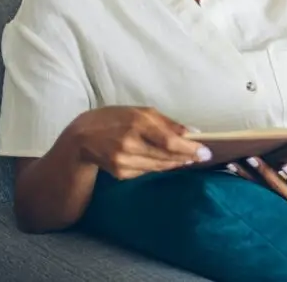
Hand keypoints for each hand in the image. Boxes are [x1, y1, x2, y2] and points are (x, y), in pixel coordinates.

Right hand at [68, 106, 210, 179]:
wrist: (81, 137)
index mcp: (136, 123)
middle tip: (201, 156)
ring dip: (176, 163)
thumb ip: (167, 122)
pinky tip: (165, 161)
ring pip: (159, 166)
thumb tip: (193, 133)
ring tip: (188, 158)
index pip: (169, 140)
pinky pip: (147, 171)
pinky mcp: (121, 173)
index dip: (189, 148)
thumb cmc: (115, 119)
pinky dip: (159, 166)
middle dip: (187, 157)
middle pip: (166, 156)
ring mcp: (124, 161)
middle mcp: (130, 143)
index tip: (205, 152)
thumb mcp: (140, 112)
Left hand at [226, 142, 286, 209]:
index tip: (285, 164)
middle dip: (263, 172)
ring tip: (231, 163)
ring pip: (262, 187)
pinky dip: (244, 177)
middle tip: (251, 158)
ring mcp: (282, 196)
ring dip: (246, 176)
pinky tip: (230, 167)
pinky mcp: (273, 193)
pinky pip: (256, 186)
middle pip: (277, 186)